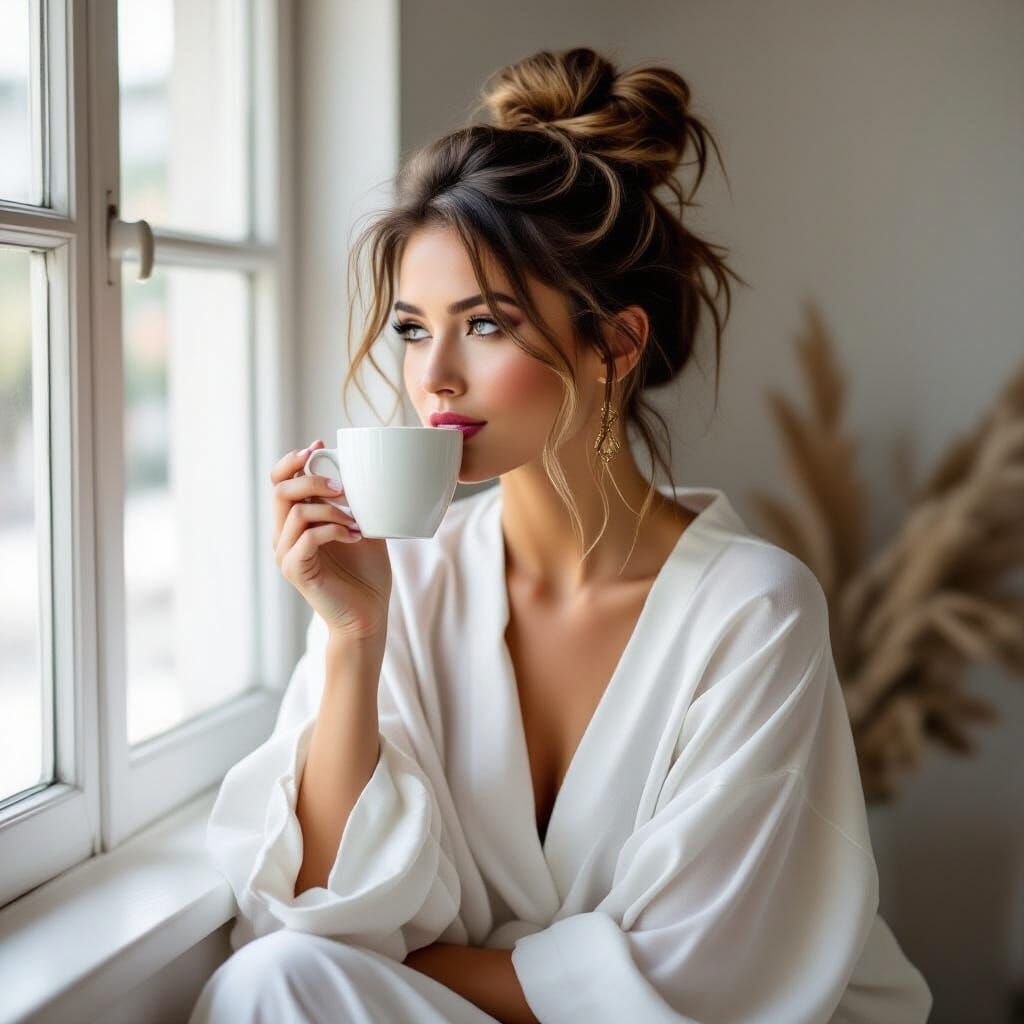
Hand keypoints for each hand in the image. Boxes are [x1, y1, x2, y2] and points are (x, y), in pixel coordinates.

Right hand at [271, 440, 391, 641]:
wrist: (368, 614)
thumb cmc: (367, 572)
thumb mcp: (364, 525)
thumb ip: (357, 501)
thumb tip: (366, 468)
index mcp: (296, 521)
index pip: (279, 481)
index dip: (293, 460)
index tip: (318, 446)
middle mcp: (284, 535)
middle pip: (280, 489)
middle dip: (312, 478)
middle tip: (342, 486)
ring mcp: (286, 553)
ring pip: (296, 511)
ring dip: (331, 509)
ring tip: (357, 521)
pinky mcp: (295, 570)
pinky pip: (307, 538)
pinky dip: (333, 530)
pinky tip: (355, 535)